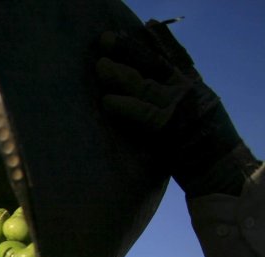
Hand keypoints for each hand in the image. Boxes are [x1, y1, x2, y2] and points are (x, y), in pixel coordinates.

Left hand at [96, 21, 257, 196]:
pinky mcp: (169, 127)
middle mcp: (186, 90)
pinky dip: (124, 106)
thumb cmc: (201, 148)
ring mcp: (178, 106)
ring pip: (144, 84)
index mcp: (192, 86)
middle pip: (153, 63)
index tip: (144, 25)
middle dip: (129, 49)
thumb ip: (175, 96)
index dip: (158, 39)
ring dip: (120, 74)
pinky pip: (142, 113)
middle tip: (106, 39)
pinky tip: (107, 101)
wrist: (219, 169)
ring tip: (100, 66)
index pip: (173, 56)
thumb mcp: (195, 113)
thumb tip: (145, 89)